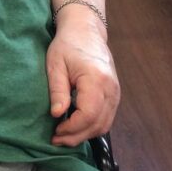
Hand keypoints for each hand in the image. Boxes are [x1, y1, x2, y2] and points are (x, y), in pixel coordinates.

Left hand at [45, 16, 119, 146]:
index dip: (72, 128)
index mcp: (96, 80)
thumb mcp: (55, 65)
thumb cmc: (68, 45)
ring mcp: (116, 92)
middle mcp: (111, 88)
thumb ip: (58, 90)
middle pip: (98, 124)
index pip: (88, 115)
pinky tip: (75, 126)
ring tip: (64, 135)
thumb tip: (57, 114)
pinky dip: (92, 127)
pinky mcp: (114, 94)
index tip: (55, 131)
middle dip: (76, 136)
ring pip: (104, 125)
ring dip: (84, 134)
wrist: (86, 31)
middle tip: (56, 139)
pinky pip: (106, 118)